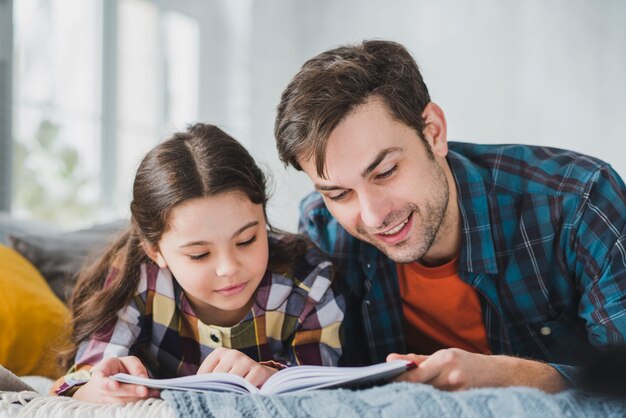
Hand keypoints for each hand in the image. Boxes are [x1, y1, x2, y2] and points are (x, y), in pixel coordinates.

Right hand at [73, 356, 159, 403]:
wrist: (108, 380)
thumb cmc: (117, 369)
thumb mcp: (126, 361)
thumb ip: (135, 367)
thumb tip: (143, 379)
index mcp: (99, 374)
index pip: (100, 380)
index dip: (107, 384)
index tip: (115, 385)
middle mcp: (100, 390)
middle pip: (114, 394)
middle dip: (130, 391)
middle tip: (144, 390)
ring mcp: (105, 401)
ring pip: (121, 402)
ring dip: (137, 398)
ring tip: (152, 393)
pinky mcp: (114, 408)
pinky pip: (126, 406)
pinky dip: (138, 402)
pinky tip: (149, 397)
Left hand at [197, 347, 277, 387]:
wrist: (264, 377)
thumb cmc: (237, 378)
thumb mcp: (222, 374)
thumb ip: (209, 378)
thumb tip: (194, 389)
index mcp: (220, 352)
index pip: (203, 373)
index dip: (205, 386)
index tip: (212, 390)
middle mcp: (233, 354)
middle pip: (217, 378)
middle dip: (219, 389)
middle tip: (223, 395)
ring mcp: (246, 361)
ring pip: (231, 382)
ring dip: (232, 392)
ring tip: (234, 395)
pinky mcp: (259, 370)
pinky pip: (246, 386)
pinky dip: (244, 393)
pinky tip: (245, 394)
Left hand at [387, 348, 567, 392]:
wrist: (501, 376)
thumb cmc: (468, 363)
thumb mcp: (444, 355)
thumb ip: (416, 359)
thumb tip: (390, 359)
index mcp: (445, 360)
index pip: (414, 375)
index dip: (396, 380)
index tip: (381, 382)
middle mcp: (452, 377)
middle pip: (419, 388)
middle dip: (402, 390)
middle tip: (385, 393)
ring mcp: (458, 393)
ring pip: (428, 399)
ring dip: (414, 399)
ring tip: (400, 400)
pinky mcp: (463, 404)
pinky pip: (439, 405)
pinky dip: (428, 405)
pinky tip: (420, 405)